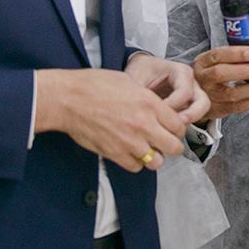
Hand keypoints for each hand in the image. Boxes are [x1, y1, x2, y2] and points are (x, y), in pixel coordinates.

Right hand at [33, 68, 188, 172]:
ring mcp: (130, 142)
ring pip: (157, 161)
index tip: (172, 129)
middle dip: (172, 145)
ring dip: (155, 156)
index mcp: (150, 104)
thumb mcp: (129, 82)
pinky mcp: (115, 154)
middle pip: (174, 147)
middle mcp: (144, 125)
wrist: (68, 99)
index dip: (178, 128)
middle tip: (165, 141)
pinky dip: (135, 162)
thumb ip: (148, 98)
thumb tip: (158, 109)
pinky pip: (135, 166)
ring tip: (147, 148)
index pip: (179, 125)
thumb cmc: (93, 86)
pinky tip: (130, 152)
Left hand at [124, 53, 209, 123]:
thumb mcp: (137, 79)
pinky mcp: (188, 105)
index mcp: (179, 71)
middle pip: (202, 101)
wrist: (140, 69)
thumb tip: (141, 112)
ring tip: (173, 130)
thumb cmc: (140, 71)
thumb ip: (140, 94)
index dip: (172, 105)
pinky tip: (168, 128)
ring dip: (190, 121)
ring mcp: (192, 94)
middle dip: (191, 115)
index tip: (156, 113)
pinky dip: (183, 124)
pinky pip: (192, 116)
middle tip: (176, 125)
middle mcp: (190, 82)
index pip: (184, 91)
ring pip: (201, 110)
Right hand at [193, 46, 248, 121]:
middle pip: (221, 74)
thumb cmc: (210, 74)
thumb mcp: (212, 61)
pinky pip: (238, 107)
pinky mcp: (218, 110)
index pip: (217, 55)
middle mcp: (203, 79)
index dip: (236, 54)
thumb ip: (230, 57)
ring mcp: (209, 96)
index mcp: (202, 63)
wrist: (195, 97)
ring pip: (231, 94)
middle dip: (244, 71)